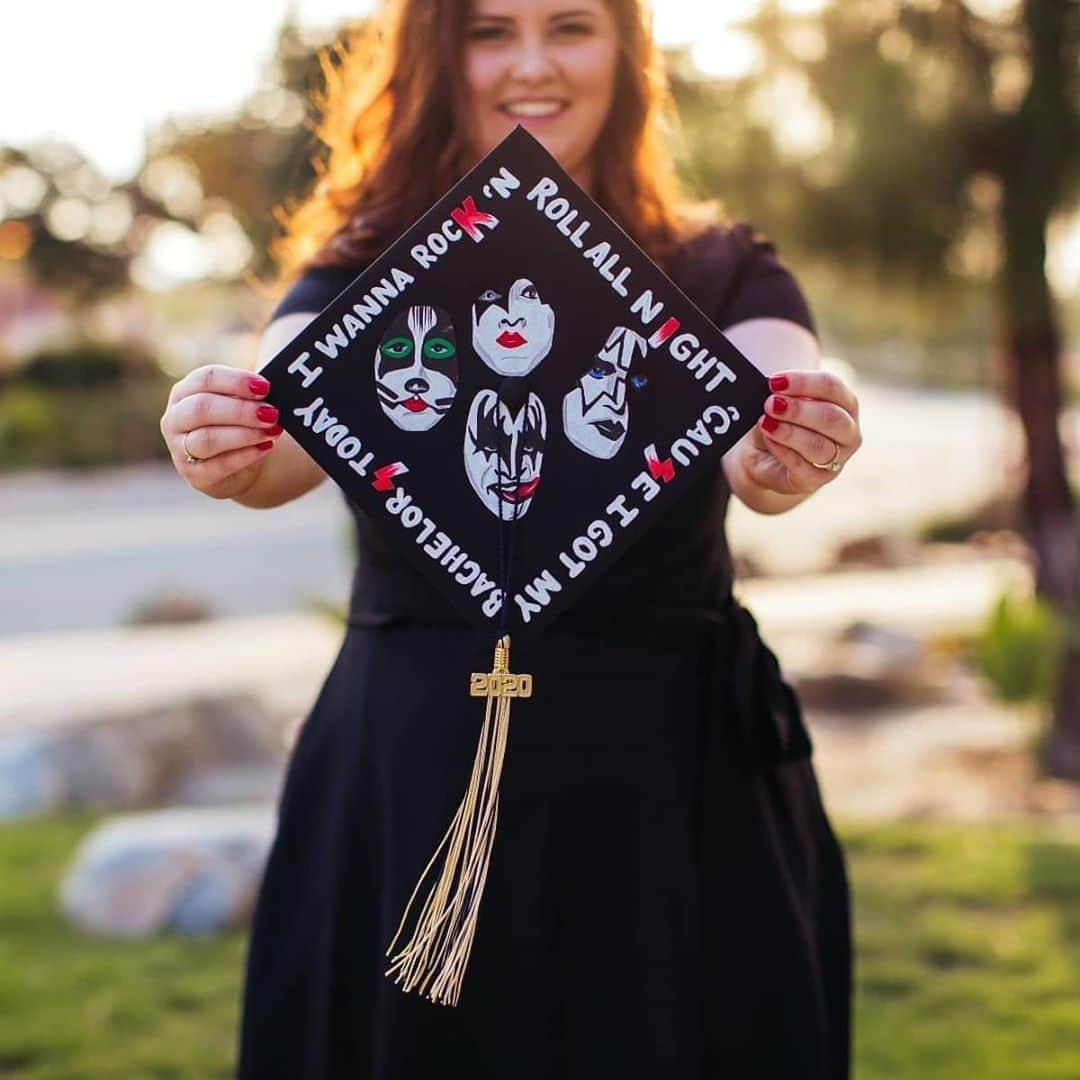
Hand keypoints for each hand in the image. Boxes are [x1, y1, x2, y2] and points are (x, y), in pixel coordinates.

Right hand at [159, 365, 284, 499]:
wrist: (241, 462)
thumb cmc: (239, 423)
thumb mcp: (241, 402)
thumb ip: (250, 392)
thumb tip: (272, 382)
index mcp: (185, 392)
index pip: (205, 379)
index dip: (236, 381)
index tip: (265, 387)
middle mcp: (176, 419)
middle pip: (202, 408)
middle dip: (240, 410)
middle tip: (271, 413)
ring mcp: (180, 449)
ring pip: (208, 439)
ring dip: (244, 434)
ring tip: (272, 431)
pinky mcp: (196, 475)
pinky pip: (219, 465)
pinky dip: (245, 456)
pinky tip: (265, 448)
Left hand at [742, 370, 861, 495]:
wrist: (764, 459)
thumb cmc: (779, 424)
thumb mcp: (781, 405)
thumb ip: (784, 396)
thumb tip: (776, 390)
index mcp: (845, 404)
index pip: (833, 387)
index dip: (804, 382)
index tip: (775, 381)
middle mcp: (848, 432)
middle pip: (831, 417)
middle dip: (799, 409)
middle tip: (770, 404)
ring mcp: (836, 460)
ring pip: (819, 445)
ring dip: (790, 432)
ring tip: (766, 423)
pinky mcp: (816, 480)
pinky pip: (803, 467)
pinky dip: (783, 451)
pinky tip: (769, 439)